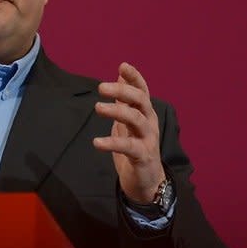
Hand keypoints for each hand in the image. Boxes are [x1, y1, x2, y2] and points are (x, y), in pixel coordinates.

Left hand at [93, 62, 165, 202]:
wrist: (146, 181)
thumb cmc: (135, 148)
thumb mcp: (128, 122)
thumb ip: (124, 102)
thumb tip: (118, 78)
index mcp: (145, 113)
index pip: (142, 91)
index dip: (134, 78)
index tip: (123, 65)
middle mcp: (149, 123)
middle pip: (141, 101)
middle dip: (123, 90)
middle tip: (101, 87)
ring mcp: (148, 139)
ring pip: (136, 119)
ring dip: (117, 111)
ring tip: (98, 107)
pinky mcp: (143, 156)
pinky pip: (128, 147)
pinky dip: (112, 143)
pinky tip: (97, 142)